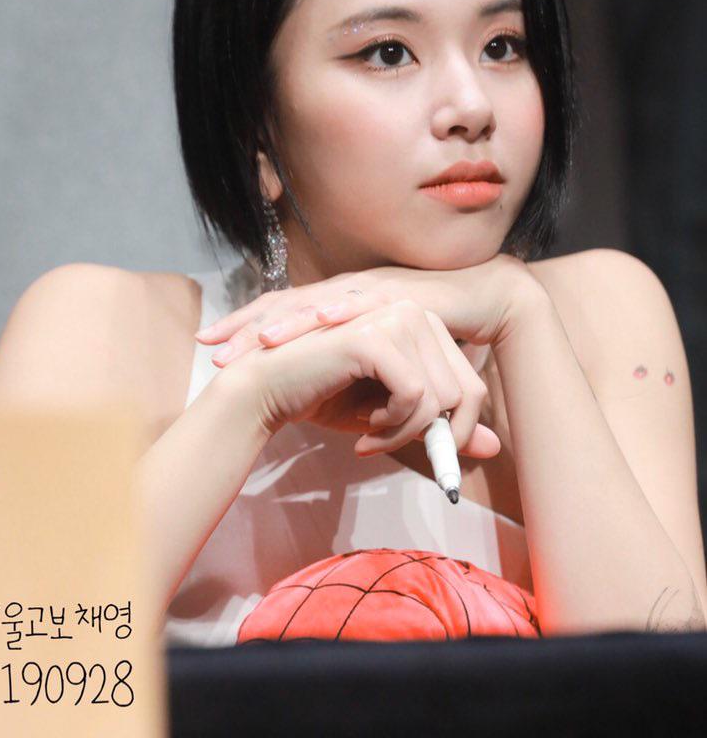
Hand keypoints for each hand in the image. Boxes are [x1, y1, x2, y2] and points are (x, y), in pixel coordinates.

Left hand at [196, 253, 536, 365]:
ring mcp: (375, 289)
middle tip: (215, 348)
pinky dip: (346, 308)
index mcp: (338, 305)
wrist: (482, 296)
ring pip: (321, 302)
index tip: (208, 347)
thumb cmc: (429, 336)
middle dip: (250, 327)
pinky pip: (370, 301)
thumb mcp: (386, 365)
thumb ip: (362, 386)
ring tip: (261, 340)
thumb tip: (334, 410)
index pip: (282, 313)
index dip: (245, 328)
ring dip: (290, 320)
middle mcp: (349, 291)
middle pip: (288, 305)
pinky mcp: (404, 293)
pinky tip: (324, 315)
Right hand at [220, 297, 499, 458]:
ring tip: (370, 433)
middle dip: (433, 436)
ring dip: (405, 433)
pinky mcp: (375, 338)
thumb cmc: (325, 398)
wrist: (266, 390)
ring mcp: (395, 320)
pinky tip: (363, 426)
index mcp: (421, 324)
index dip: (453, 431)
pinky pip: (416, 398)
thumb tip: (497, 447)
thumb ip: (444, 427)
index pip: (471, 385)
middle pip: (466, 394)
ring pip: (442, 399)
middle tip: (388, 445)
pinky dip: (393, 427)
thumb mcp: (395, 417)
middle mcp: (414, 313)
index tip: (419, 450)